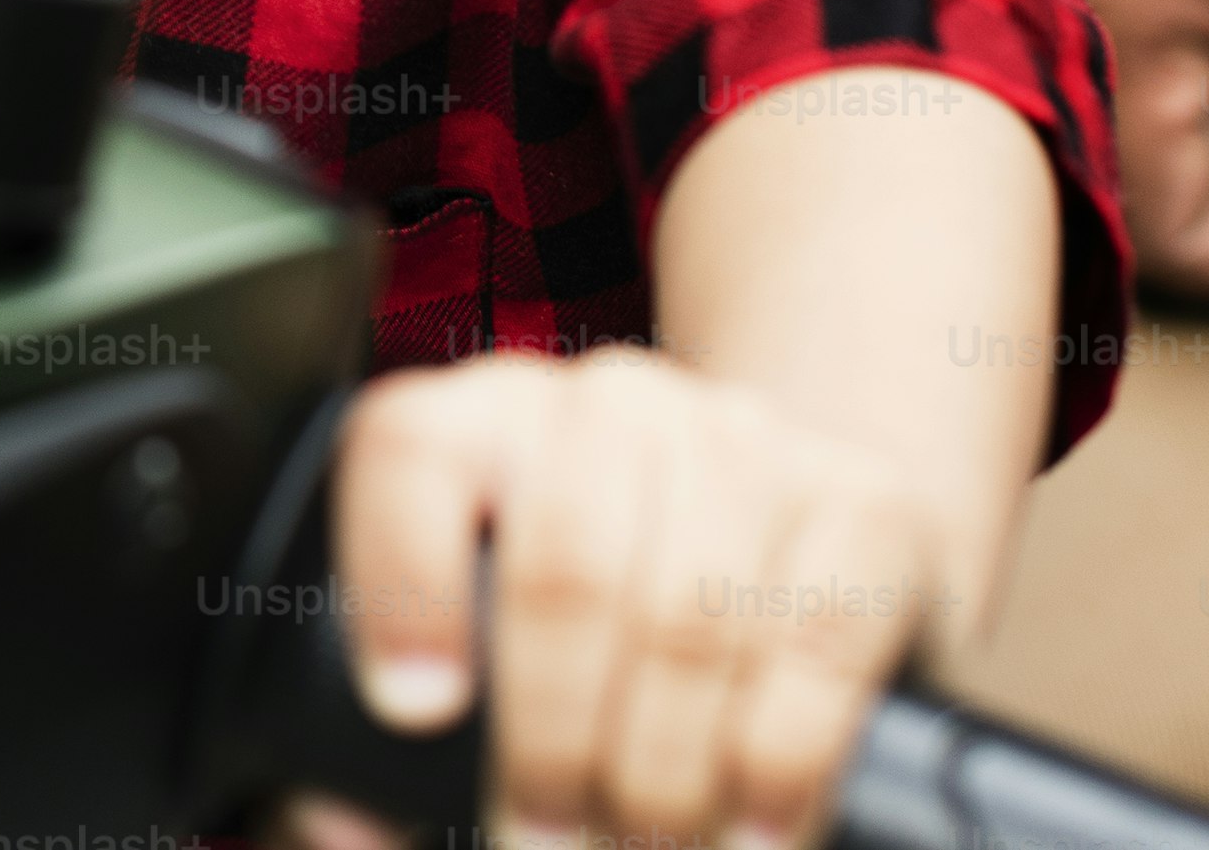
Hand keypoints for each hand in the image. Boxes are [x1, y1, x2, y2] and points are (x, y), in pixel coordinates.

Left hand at [314, 347, 963, 849]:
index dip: (402, 585)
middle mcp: (608, 403)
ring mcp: (744, 438)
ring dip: (665, 770)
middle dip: (556, 743)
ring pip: (689, 613)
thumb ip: (387, 745)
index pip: (410, 451)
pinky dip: (781, 758)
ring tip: (651, 844)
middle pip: (565, 568)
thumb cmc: (606, 618)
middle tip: (553, 838)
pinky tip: (754, 825)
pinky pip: (816, 638)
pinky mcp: (864, 504)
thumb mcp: (494, 649)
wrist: (788, 546)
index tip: (416, 712)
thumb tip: (344, 823)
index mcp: (482, 419)